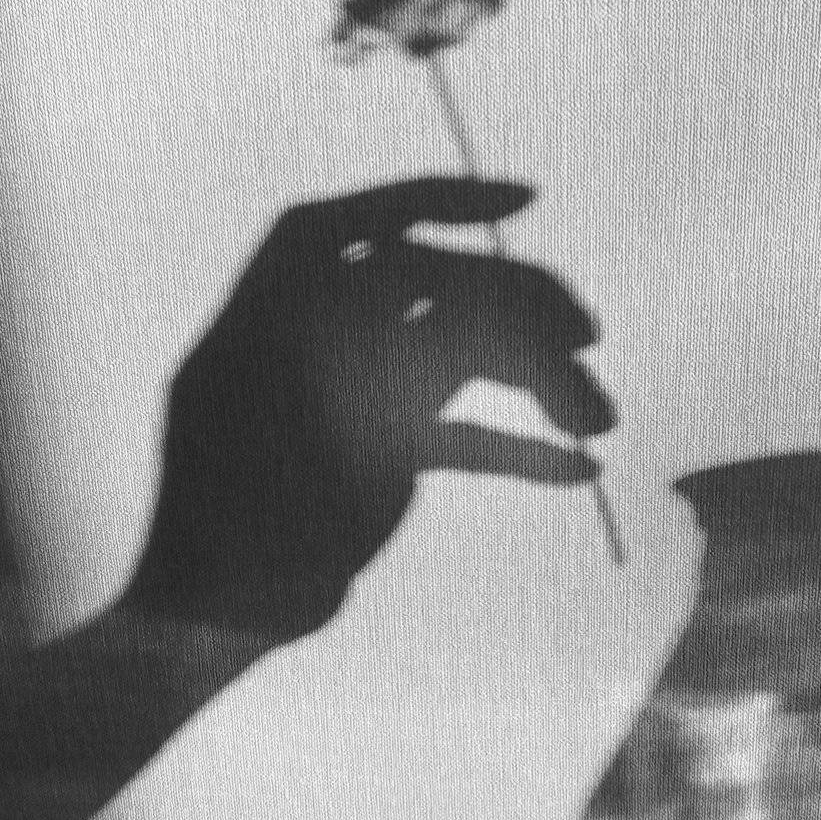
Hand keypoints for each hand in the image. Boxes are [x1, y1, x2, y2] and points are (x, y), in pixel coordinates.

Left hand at [125, 177, 616, 640]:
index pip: (365, 226)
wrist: (217, 616)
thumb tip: (471, 308)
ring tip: (602, 416)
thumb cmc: (230, 520)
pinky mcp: (384, 456)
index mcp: (280, 310)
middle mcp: (324, 339)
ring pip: (464, 359)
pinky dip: (516, 448)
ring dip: (535, 379)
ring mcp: (358, 396)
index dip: (441, 204)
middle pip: (437, 291)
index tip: (523, 204)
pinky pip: (462, 436)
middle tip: (589, 337)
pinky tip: (577, 468)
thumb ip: (378, 361)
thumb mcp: (302, 426)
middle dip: (520, 307)